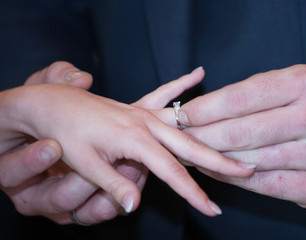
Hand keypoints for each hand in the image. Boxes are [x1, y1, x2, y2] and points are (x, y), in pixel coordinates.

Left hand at [0, 65, 253, 223]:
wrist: (51, 105)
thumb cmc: (65, 134)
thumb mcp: (83, 163)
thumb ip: (112, 183)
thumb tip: (134, 207)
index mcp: (134, 139)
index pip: (172, 172)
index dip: (193, 193)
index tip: (211, 209)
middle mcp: (145, 123)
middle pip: (190, 146)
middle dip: (219, 160)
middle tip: (247, 169)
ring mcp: (143, 112)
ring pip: (185, 124)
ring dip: (210, 134)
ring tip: (235, 138)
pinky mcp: (138, 106)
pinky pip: (164, 93)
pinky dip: (182, 84)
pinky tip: (198, 74)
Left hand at [178, 65, 305, 208]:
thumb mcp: (294, 83)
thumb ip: (253, 93)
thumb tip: (204, 110)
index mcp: (303, 84)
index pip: (239, 98)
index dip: (204, 109)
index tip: (182, 115)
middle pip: (239, 131)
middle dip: (200, 136)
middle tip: (178, 137)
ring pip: (245, 160)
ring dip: (210, 158)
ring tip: (190, 154)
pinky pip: (259, 184)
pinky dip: (230, 177)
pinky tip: (213, 170)